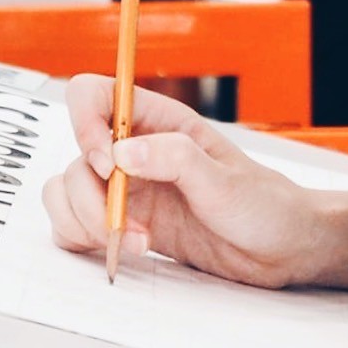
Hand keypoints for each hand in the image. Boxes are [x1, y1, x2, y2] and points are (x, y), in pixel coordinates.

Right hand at [42, 74, 325, 287]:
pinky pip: (75, 225)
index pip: (93, 96)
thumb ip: (175, 159)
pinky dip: (86, 240)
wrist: (280, 250)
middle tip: (125, 223)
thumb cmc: (264, 205)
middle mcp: (134, 152)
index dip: (85, 125)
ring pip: (67, 192)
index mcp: (157, 122)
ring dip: (87, 222)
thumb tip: (122, 151)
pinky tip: (125, 250)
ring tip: (135, 242)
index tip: (107, 164)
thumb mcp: (224, 179)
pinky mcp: (125, 223)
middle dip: (90, 196)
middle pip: (74, 156)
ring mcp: (126, 189)